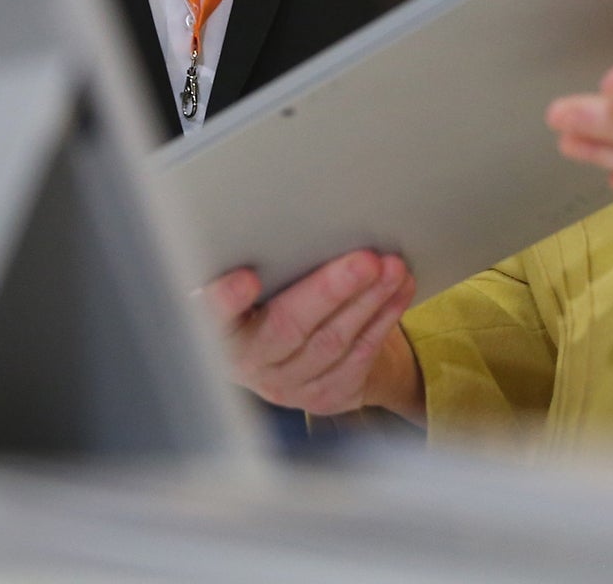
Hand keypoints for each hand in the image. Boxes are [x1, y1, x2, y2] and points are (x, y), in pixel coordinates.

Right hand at [199, 250, 423, 420]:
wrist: (299, 356)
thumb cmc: (272, 300)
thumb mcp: (258, 283)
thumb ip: (262, 265)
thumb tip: (287, 220)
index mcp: (220, 328)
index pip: (213, 317)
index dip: (226, 302)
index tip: (246, 278)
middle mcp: (251, 362)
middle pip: (288, 328)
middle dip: (330, 291)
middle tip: (365, 261)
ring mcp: (289, 384)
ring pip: (332, 341)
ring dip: (368, 300)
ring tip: (392, 267)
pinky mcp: (326, 394)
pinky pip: (360, 354)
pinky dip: (384, 317)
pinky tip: (399, 289)